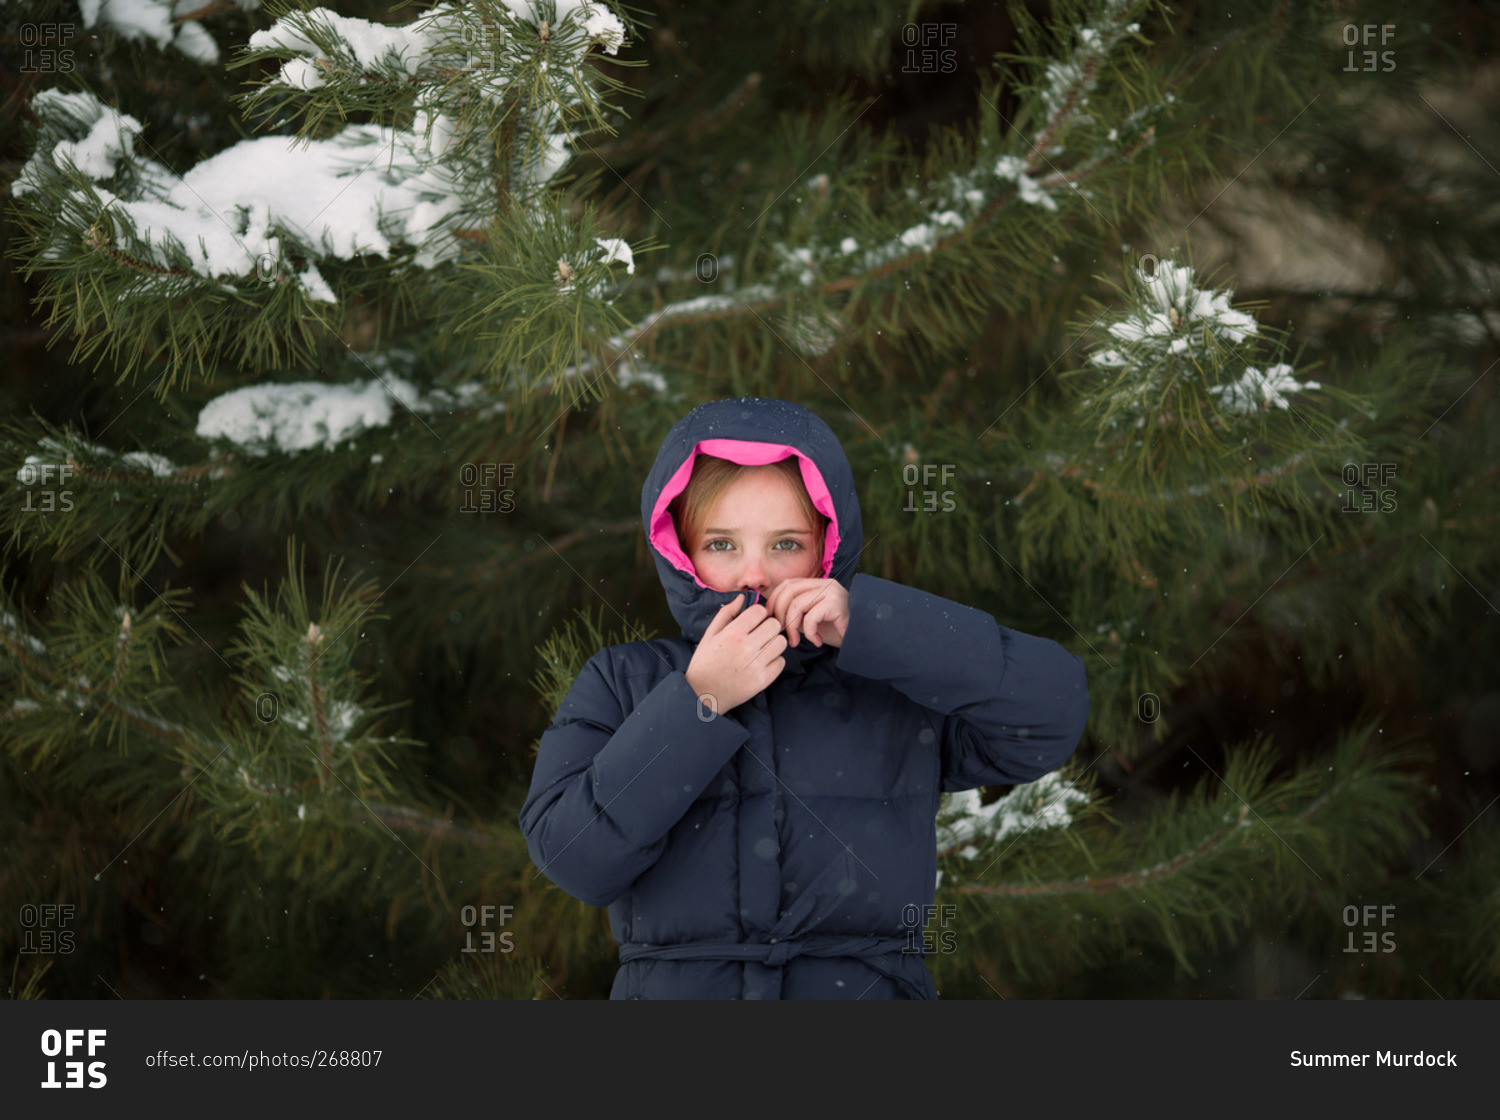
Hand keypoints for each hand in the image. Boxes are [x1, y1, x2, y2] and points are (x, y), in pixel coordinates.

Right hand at [683, 597, 786, 713]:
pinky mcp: (763, 680)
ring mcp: (756, 664)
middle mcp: (746, 647)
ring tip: (761, 649)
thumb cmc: (705, 662)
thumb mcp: (709, 635)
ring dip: (773, 644)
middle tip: (759, 636)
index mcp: (733, 633)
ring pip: (781, 642)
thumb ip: (726, 613)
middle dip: (768, 627)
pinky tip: (762, 664)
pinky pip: (781, 662)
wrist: (703, 694)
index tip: (753, 623)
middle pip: (774, 625)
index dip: (758, 615)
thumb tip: (743, 597)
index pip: (760, 611)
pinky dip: (774, 662)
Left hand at [763, 578, 848, 649]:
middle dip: (779, 613)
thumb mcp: (811, 618)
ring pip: (797, 604)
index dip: (774, 599)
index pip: (788, 584)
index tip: (770, 618)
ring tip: (796, 641)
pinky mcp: (837, 605)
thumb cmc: (836, 631)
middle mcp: (825, 584)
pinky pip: (811, 617)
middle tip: (783, 633)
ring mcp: (832, 592)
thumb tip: (771, 613)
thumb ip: (796, 612)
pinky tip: (817, 641)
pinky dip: (809, 632)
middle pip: (789, 591)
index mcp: (817, 584)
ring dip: (792, 626)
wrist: (862, 640)